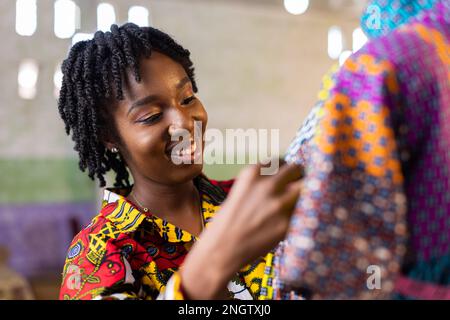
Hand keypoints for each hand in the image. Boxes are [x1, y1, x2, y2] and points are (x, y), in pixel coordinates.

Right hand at [180, 162, 302, 298]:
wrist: (221, 248)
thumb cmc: (227, 222)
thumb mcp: (241, 191)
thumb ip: (261, 183)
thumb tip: (283, 181)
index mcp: (252, 173)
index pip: (280, 161)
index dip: (286, 169)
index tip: (288, 176)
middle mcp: (267, 185)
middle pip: (297, 169)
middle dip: (299, 176)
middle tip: (300, 185)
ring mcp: (279, 204)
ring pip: (306, 187)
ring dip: (307, 192)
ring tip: (304, 200)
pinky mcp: (287, 223)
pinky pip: (304, 211)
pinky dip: (304, 213)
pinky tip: (298, 218)